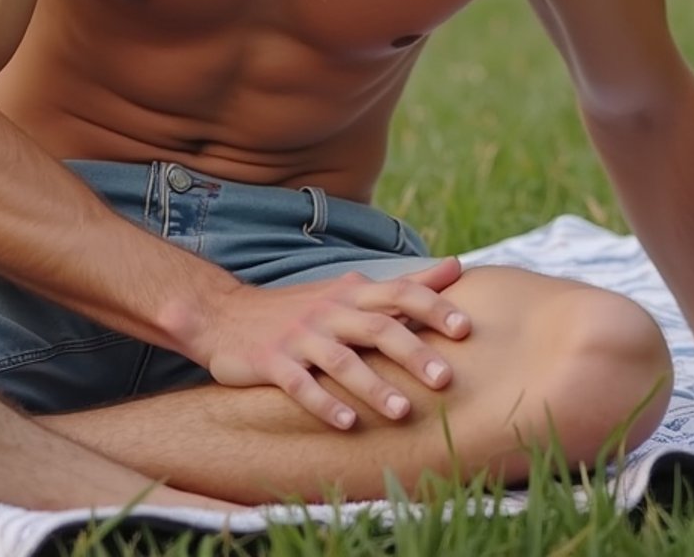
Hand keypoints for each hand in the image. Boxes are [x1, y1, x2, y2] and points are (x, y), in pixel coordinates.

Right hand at [202, 259, 468, 428]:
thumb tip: (456, 268)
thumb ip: (404, 285)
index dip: (433, 307)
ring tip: (402, 412)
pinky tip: (347, 424)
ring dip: (373, 386)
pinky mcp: (273, 362)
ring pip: (342, 360)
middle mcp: (330, 311)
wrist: (226, 314)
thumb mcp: (351, 290)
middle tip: (447, 378)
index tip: (466, 329)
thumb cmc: (303, 308)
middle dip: (413, 352)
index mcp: (352, 293)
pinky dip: (325, 404)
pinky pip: (301, 385)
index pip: (400, 293)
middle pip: (378, 327)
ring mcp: (301, 337)